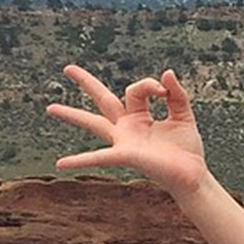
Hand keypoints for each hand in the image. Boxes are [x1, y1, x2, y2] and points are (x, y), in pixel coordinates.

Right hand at [48, 65, 210, 195]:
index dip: (149, 86)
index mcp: (139, 116)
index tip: (164, 91)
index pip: (136, 90)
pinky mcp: (126, 155)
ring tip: (50, 108)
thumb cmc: (186, 149)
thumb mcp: (183, 115)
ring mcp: (123, 141)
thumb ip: (176, 94)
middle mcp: (127, 127)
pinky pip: (99, 157)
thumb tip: (166, 73)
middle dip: (86, 83)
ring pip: (93, 124)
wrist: (193, 175)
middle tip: (67, 68)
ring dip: (72, 115)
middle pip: (103, 99)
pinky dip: (80, 160)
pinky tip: (61, 164)